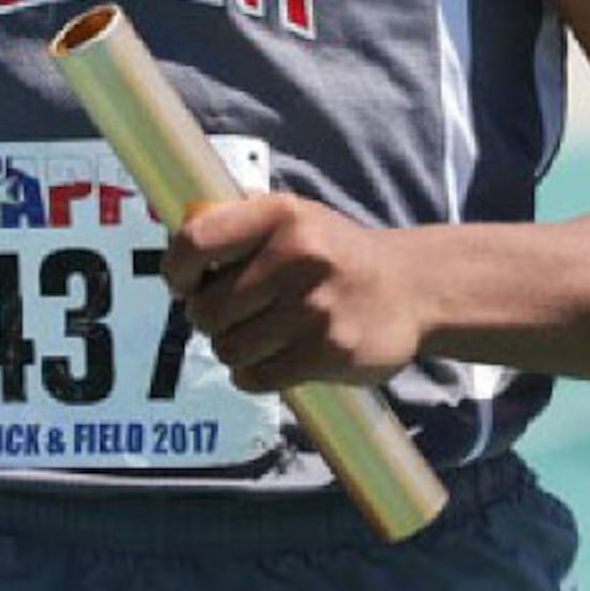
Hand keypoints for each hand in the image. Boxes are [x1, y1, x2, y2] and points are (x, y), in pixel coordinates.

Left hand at [162, 194, 425, 394]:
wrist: (412, 288)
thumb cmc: (335, 254)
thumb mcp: (295, 218)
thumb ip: (240, 224)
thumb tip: (177, 247)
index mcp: (282, 214)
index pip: (197, 241)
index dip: (177, 270)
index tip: (184, 284)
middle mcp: (299, 255)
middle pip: (206, 309)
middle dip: (209, 319)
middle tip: (230, 315)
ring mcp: (315, 306)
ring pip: (229, 348)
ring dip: (234, 349)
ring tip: (260, 336)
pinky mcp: (329, 351)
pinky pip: (257, 376)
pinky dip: (254, 374)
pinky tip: (275, 358)